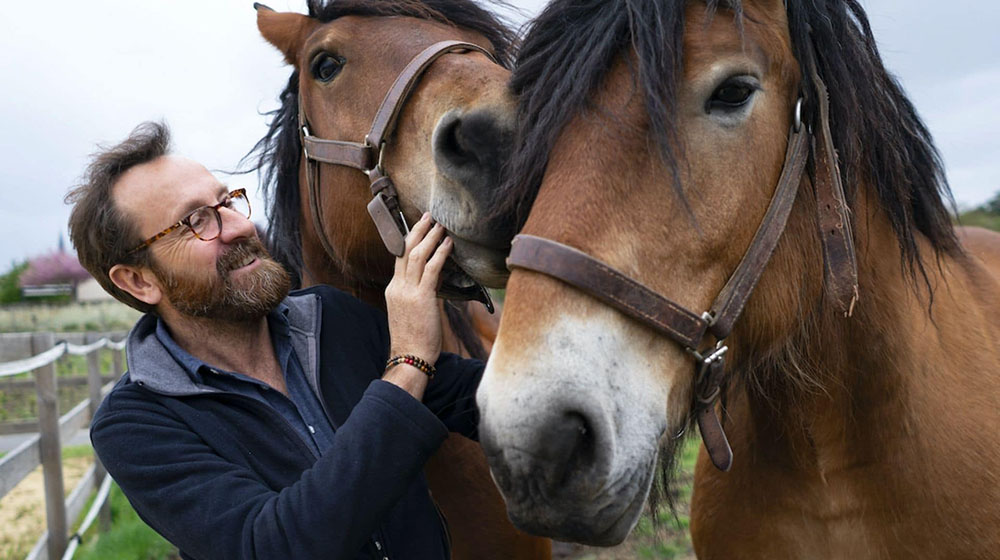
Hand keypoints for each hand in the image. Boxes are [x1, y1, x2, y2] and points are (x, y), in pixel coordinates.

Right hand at [384, 213, 451, 367]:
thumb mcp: (413, 311)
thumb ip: (422, 292)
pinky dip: (440, 253)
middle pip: (405, 250)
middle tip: (428, 216)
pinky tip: (448, 244)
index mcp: (394, 289)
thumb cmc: (415, 339)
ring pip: (416, 255)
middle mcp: (398, 286)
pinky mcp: (422, 297)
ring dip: (430, 237)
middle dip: (418, 230)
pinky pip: (431, 269)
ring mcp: (408, 291)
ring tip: (440, 225)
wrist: (410, 358)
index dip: (411, 241)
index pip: (401, 258)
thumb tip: (437, 278)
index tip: (420, 228)